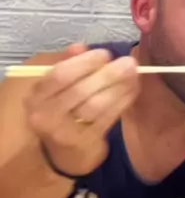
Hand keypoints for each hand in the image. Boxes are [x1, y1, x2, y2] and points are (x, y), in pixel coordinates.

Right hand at [25, 44, 138, 175]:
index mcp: (37, 96)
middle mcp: (46, 115)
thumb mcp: (56, 86)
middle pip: (80, 91)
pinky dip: (122, 102)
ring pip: (96, 106)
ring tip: (133, 74)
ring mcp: (65, 132)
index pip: (60, 75)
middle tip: (129, 63)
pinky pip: (107, 118)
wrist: (61, 149)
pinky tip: (132, 89)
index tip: (105, 54)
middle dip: (108, 74)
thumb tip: (80, 47)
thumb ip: (68, 64)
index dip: (84, 62)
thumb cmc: (61, 108)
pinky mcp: (85, 142)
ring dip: (118, 88)